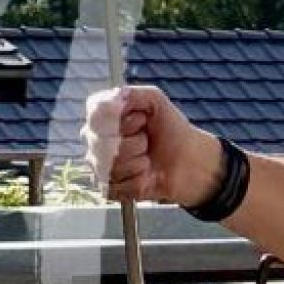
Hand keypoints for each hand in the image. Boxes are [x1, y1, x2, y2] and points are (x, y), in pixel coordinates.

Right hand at [85, 84, 219, 207]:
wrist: (188, 161)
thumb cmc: (171, 130)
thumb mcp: (155, 101)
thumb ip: (132, 94)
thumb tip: (113, 99)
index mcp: (102, 118)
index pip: (96, 115)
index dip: (120, 118)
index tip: (141, 119)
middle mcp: (95, 141)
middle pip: (104, 143)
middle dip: (135, 142)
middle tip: (147, 141)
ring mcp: (99, 166)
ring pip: (112, 166)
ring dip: (139, 162)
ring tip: (148, 159)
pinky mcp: (108, 189)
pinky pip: (115, 186)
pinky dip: (138, 182)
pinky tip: (145, 176)